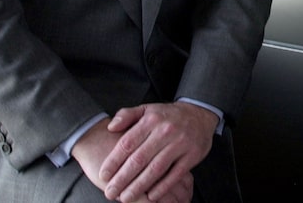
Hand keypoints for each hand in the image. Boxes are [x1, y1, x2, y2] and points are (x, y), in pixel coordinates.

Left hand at [70, 117, 193, 201]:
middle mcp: (165, 131)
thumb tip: (110, 127)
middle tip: (110, 192)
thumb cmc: (167, 116)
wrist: (199, 114)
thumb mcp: (146, 109)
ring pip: (155, 169)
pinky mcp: (192, 155)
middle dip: (122, 179)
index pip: (127, 143)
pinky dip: (162, 187)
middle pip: (139, 159)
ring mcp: (180, 143)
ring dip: (139, 186)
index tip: (103, 175)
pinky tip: (151, 196)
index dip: (113, 161)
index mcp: (150, 120)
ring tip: (126, 198)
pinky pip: (175, 174)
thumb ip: (126, 115)